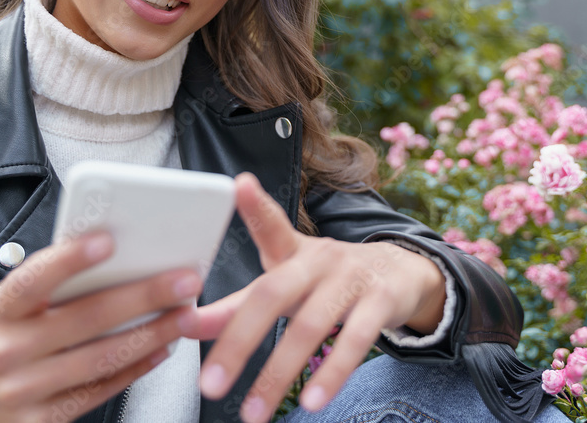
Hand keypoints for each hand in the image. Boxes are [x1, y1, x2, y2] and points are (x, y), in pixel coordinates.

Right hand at [0, 231, 201, 422]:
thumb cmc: (2, 340)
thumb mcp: (11, 308)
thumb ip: (52, 285)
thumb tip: (114, 254)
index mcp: (0, 310)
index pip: (34, 279)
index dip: (70, 259)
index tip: (108, 241)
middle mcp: (8, 350)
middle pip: (86, 318)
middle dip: (144, 295)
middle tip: (184, 280)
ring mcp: (25, 389)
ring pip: (102, 357)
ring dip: (153, 333)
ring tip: (187, 315)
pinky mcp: (44, 419)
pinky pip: (101, 390)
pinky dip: (137, 367)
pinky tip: (162, 349)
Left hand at [184, 173, 445, 422]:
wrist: (401, 275)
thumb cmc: (327, 281)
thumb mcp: (285, 284)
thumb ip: (237, 306)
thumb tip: (185, 326)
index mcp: (293, 250)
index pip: (271, 224)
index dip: (255, 206)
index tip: (239, 186)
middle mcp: (320, 259)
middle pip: (273, 295)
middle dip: (238, 342)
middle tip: (209, 384)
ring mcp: (351, 279)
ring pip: (311, 326)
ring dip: (279, 373)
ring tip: (252, 412)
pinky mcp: (381, 303)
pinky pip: (355, 341)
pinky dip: (332, 374)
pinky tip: (313, 401)